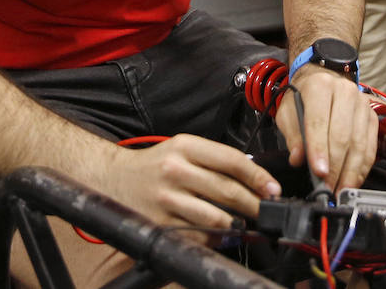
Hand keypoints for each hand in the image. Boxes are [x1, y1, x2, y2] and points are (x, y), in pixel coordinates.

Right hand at [109, 134, 280, 235]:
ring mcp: (166, 199)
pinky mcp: (159, 223)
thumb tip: (254, 179)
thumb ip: (214, 160)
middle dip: (254, 204)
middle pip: (227, 191)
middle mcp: (175, 170)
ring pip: (215, 217)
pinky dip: (212, 239)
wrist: (112, 178)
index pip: (232, 160)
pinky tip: (218, 235)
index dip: (258, 177)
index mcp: (185, 146)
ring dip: (236, 224)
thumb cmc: (155, 165)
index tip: (273, 189)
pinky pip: (196, 235)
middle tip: (266, 211)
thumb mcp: (182, 149)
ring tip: (244, 224)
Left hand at [277, 66, 377, 191]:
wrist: (323, 80)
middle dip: (335, 166)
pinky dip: (362, 167)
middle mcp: (345, 92)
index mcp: (320, 86)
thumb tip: (298, 158)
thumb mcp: (288, 112)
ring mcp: (362, 104)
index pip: (319, 122)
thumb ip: (292, 135)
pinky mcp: (372, 117)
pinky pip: (370, 147)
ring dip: (350, 171)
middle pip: (342, 135)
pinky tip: (353, 180)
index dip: (319, 149)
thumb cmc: (303, 98)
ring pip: (359, 143)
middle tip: (327, 186)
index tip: (319, 171)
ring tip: (340, 189)